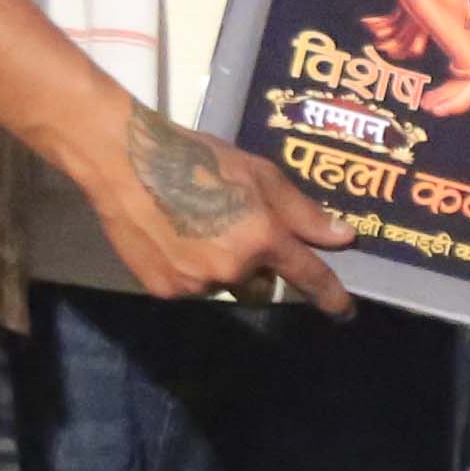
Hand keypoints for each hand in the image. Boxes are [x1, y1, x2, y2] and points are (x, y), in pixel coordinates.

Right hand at [88, 106, 352, 313]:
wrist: (125, 162)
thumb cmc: (197, 158)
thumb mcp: (258, 173)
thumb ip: (301, 212)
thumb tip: (342, 237)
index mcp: (262, 238)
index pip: (307, 275)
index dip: (329, 296)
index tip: (344, 312)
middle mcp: (232, 269)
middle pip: (259, 284)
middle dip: (256, 265)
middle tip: (233, 228)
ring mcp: (195, 284)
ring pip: (222, 285)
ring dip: (220, 266)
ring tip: (195, 226)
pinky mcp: (163, 290)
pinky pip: (190, 286)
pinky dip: (188, 268)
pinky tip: (171, 237)